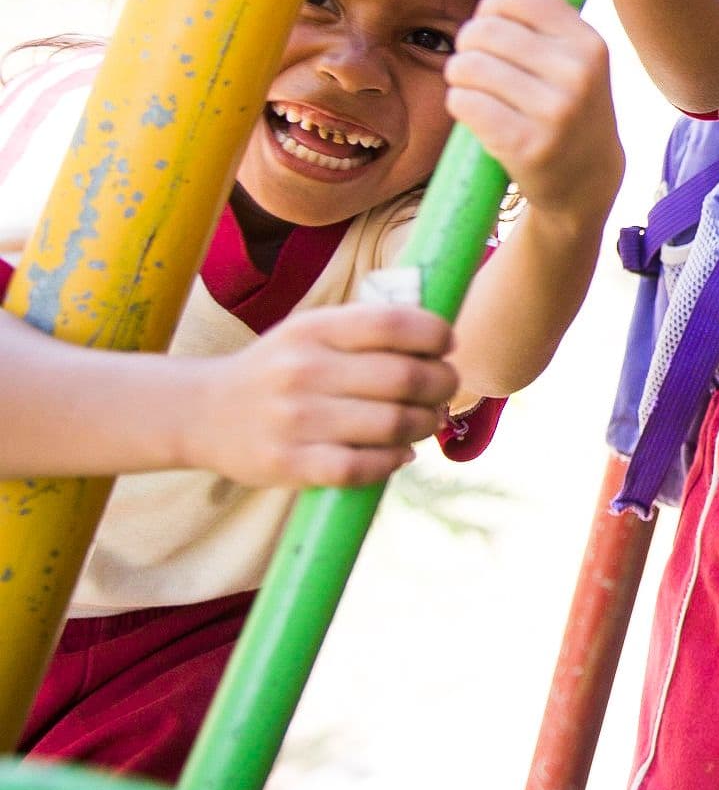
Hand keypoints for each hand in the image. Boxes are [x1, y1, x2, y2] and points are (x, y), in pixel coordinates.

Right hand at [179, 304, 457, 488]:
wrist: (202, 412)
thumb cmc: (280, 370)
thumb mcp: (311, 332)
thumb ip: (367, 329)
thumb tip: (442, 339)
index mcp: (314, 330)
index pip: (394, 323)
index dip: (436, 334)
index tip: (446, 345)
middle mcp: (304, 371)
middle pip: (406, 377)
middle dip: (443, 385)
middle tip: (445, 390)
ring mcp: (295, 420)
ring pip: (393, 424)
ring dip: (426, 424)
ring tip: (428, 421)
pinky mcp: (289, 464)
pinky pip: (361, 467)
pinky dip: (393, 461)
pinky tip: (400, 453)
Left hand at [445, 0, 622, 220]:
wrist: (587, 180)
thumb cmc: (567, 108)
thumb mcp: (578, 61)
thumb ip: (546, 25)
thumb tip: (493, 0)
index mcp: (590, 45)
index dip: (491, 9)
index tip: (492, 29)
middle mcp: (578, 74)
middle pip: (485, 31)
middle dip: (468, 45)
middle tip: (477, 66)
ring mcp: (555, 112)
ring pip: (467, 66)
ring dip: (459, 77)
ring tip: (475, 90)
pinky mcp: (527, 145)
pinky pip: (464, 102)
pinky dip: (459, 104)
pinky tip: (476, 114)